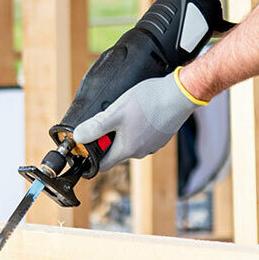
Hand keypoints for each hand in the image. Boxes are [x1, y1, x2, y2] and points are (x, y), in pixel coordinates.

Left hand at [70, 73, 201, 171]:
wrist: (180, 94)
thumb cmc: (149, 102)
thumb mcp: (116, 112)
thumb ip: (96, 127)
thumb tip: (78, 137)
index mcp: (127, 149)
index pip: (103, 165)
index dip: (92, 156)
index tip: (87, 143)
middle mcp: (141, 152)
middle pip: (116, 151)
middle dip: (108, 138)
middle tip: (106, 117)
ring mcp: (153, 145)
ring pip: (130, 142)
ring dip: (123, 131)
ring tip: (124, 111)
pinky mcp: (162, 136)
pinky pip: (143, 135)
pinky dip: (138, 127)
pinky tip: (140, 111)